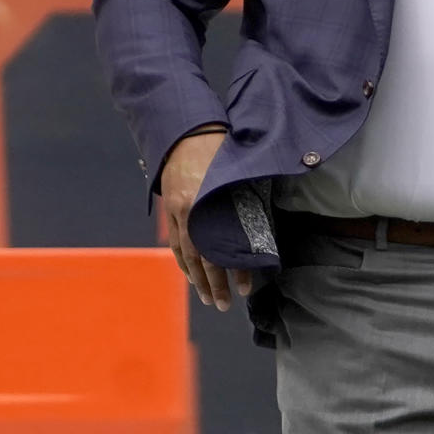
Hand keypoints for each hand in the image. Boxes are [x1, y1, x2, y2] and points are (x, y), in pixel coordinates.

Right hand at [161, 130, 251, 310]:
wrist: (188, 129)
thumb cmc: (220, 147)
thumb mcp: (237, 174)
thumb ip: (245, 201)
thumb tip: (263, 229)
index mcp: (206, 204)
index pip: (220, 249)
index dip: (234, 270)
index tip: (247, 288)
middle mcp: (188, 211)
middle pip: (200, 258)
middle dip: (213, 284)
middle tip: (224, 304)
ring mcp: (176, 210)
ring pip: (185, 254)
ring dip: (196, 278)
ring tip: (208, 297)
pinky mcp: (170, 207)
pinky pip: (176, 241)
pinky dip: (183, 260)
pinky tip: (190, 273)